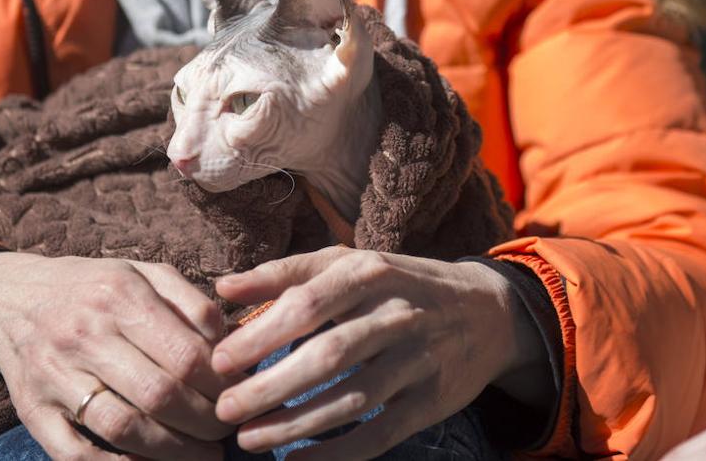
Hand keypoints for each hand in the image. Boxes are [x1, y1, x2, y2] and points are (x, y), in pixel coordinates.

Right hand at [0, 252, 235, 459]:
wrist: (9, 299)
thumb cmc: (95, 287)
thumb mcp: (144, 273)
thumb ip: (191, 303)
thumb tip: (235, 342)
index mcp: (121, 296)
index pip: (186, 353)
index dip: (222, 384)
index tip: (243, 396)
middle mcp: (86, 335)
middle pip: (160, 394)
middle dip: (205, 421)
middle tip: (228, 431)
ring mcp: (55, 376)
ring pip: (122, 427)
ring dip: (173, 451)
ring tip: (205, 456)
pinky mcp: (32, 410)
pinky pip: (74, 453)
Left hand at [210, 246, 552, 458]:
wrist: (487, 311)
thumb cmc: (400, 284)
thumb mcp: (351, 264)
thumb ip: (287, 273)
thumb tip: (222, 288)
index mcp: (370, 273)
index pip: (307, 305)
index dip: (259, 336)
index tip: (218, 361)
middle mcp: (397, 313)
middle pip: (327, 356)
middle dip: (270, 387)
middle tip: (224, 409)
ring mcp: (419, 358)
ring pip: (352, 398)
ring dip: (295, 424)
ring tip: (249, 439)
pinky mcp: (432, 399)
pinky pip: (380, 433)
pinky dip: (337, 452)